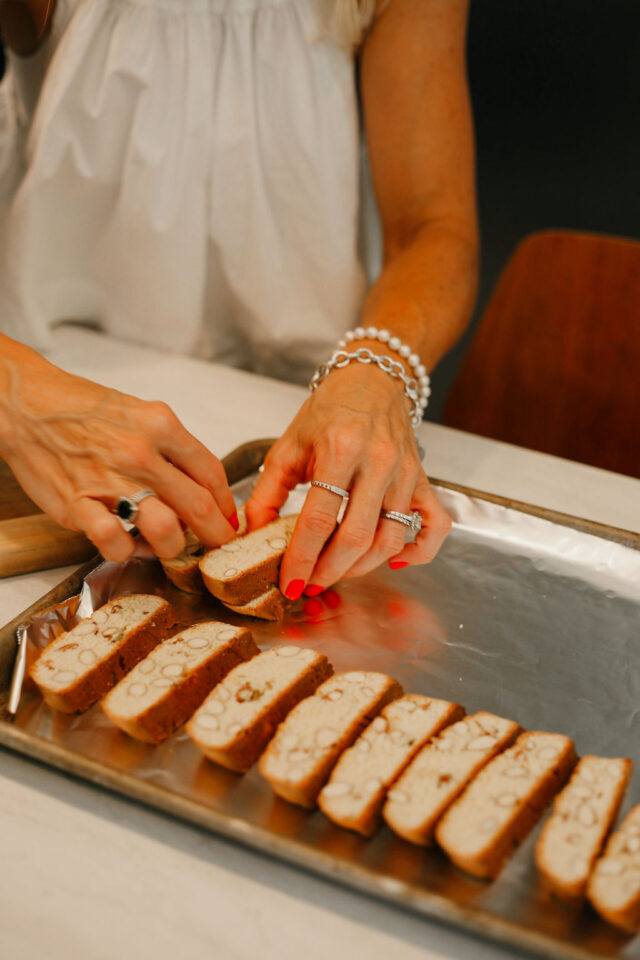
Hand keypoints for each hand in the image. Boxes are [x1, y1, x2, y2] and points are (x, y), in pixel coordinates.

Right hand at [0, 351, 236, 560]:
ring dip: (171, 546)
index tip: (227, 520)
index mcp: (161, 425)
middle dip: (214, 535)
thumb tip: (201, 485)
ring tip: (165, 544)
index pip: (211, 473)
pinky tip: (122, 542)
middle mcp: (140, 453)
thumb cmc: (84, 410)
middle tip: (215, 546)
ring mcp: (109, 480)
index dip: (225, 505)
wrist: (27, 405)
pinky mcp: (78, 504)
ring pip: (164, 529)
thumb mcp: (141, 413)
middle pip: (198, 506)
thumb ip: (171, 448)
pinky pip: (113, 541)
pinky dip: (124, 550)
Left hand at [245, 360, 451, 598]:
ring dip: (361, 567)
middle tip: (309, 584)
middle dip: (329, 570)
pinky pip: (434, 527)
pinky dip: (418, 552)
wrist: (372, 381)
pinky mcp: (424, 481)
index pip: (318, 519)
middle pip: (356, 536)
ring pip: (390, 538)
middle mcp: (378, 462)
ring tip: (336, 572)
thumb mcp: (288, 446)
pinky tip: (392, 561)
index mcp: (339, 449)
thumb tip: (251, 535)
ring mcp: (406, 474)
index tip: (290, 582)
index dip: (302, 558)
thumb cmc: (328, 412)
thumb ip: (266, 493)